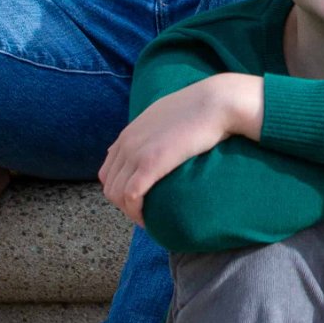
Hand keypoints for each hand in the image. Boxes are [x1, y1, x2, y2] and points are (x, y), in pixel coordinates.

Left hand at [99, 74, 263, 226]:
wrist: (215, 102)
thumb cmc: (201, 109)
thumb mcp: (170, 117)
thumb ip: (157, 130)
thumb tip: (163, 141)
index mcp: (129, 134)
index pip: (108, 171)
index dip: (121, 190)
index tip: (140, 201)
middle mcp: (127, 143)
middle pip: (109, 185)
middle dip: (123, 205)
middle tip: (146, 214)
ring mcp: (136, 153)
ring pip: (116, 194)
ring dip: (129, 212)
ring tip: (149, 220)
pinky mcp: (150, 164)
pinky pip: (131, 196)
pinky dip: (136, 213)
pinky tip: (150, 220)